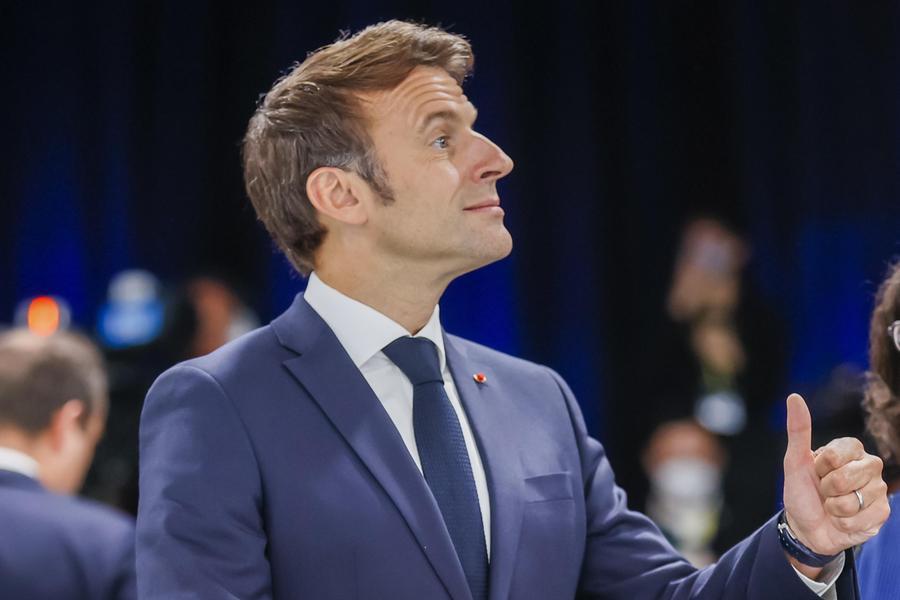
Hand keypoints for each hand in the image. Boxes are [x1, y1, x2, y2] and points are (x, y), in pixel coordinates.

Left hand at [782, 393, 890, 557]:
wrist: (807, 527)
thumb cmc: (802, 491)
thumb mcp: (794, 461)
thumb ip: (798, 430)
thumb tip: (794, 397)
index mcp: (850, 449)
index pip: (837, 454)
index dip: (820, 467)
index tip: (816, 471)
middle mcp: (869, 465)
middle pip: (845, 478)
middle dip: (826, 489)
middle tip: (824, 491)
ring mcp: (879, 489)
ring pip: (853, 501)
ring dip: (834, 508)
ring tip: (833, 506)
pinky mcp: (883, 512)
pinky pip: (862, 519)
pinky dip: (844, 523)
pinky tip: (842, 520)